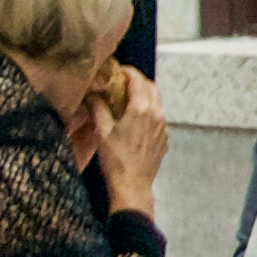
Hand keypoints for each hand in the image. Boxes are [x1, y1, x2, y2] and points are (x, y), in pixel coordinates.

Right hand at [91, 65, 167, 211]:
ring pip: (157, 102)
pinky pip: (158, 117)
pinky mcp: (164, 138)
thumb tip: (92, 95)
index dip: (127, 72)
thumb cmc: (115, 160)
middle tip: (121, 82)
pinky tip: (135, 119)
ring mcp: (163, 127)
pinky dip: (149, 111)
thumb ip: (98, 108)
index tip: (117, 70)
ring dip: (144, 95)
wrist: (132, 186)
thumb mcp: (102, 131)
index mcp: (141, 109)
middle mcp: (156, 115)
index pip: (137, 79)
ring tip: (127, 99)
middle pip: (151, 87)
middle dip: (137, 81)